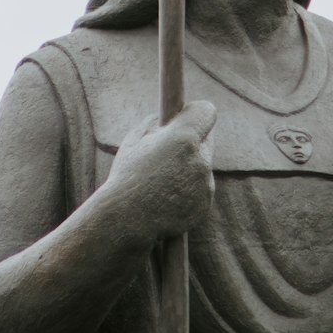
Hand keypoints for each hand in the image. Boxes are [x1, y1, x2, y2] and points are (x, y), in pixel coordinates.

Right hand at [107, 100, 216, 240]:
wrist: (126, 221)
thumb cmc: (126, 176)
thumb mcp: (134, 140)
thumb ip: (155, 124)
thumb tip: (166, 117)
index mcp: (184, 138)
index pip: (207, 111)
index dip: (196, 112)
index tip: (187, 115)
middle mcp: (200, 159)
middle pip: (206, 138)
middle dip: (192, 140)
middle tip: (170, 148)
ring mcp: (205, 183)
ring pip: (202, 165)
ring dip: (188, 166)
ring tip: (161, 179)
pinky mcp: (205, 203)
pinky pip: (201, 187)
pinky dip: (188, 189)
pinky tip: (166, 197)